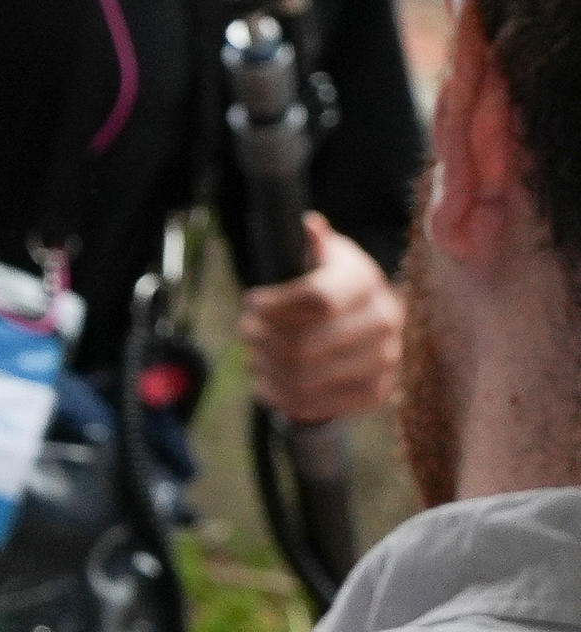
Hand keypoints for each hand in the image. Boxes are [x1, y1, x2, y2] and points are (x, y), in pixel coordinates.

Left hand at [238, 213, 401, 427]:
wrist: (367, 320)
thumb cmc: (330, 282)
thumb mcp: (323, 254)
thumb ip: (312, 244)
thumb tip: (310, 227)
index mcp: (366, 281)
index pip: (316, 299)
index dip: (273, 305)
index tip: (251, 303)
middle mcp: (385, 320)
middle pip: (301, 345)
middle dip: (260, 339)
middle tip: (246, 332)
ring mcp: (384, 360)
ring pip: (302, 379)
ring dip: (265, 368)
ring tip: (256, 355)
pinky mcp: (375, 392)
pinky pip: (313, 405)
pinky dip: (279, 395)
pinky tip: (269, 380)